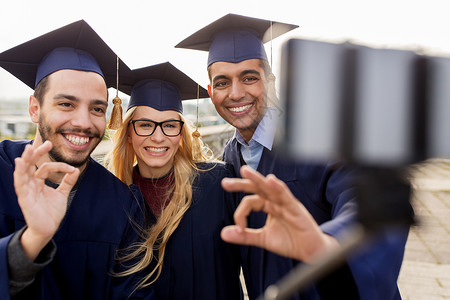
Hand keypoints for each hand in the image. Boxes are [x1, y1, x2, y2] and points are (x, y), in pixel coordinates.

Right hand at [14, 141, 79, 260]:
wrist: (49, 229)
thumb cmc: (52, 212)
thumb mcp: (62, 194)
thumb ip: (67, 182)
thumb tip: (76, 169)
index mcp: (38, 182)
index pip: (45, 167)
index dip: (59, 166)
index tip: (71, 168)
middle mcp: (30, 184)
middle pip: (31, 164)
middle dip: (37, 153)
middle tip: (47, 143)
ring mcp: (26, 191)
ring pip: (23, 172)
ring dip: (25, 160)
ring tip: (28, 149)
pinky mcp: (24, 198)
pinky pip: (20, 184)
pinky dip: (19, 173)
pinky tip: (19, 163)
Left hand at [220, 165, 337, 262]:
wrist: (311, 252)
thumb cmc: (291, 241)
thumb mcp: (263, 239)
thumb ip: (245, 235)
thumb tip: (223, 233)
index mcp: (268, 205)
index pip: (250, 201)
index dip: (240, 213)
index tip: (238, 228)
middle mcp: (276, 201)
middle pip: (257, 188)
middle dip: (241, 184)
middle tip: (225, 183)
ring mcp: (286, 203)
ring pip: (270, 187)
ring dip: (257, 178)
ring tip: (244, 171)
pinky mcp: (296, 208)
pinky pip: (286, 196)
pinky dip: (278, 187)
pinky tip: (270, 181)